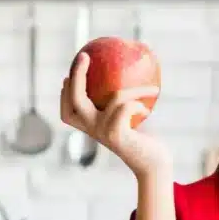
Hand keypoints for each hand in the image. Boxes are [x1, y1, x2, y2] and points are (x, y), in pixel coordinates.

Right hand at [60, 52, 168, 176]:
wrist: (154, 163)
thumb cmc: (145, 139)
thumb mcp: (133, 117)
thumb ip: (125, 101)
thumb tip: (130, 71)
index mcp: (92, 127)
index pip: (68, 112)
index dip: (64, 94)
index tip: (67, 76)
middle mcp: (93, 130)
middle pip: (75, 100)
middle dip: (77, 75)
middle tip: (84, 56)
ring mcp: (103, 132)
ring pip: (114, 98)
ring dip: (136, 90)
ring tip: (154, 88)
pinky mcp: (116, 135)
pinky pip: (127, 106)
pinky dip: (140, 103)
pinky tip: (149, 110)